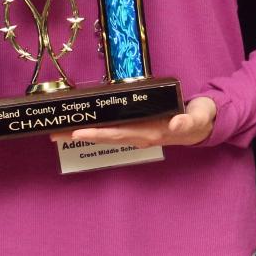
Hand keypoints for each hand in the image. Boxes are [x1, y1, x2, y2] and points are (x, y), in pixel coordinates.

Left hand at [51, 96, 217, 148]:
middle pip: (105, 136)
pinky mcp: (136, 127)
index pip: (119, 134)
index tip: (79, 132)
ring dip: (82, 134)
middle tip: (54, 134)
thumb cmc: (198, 118)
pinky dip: (95, 127)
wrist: (202, 125)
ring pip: (105, 134)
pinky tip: (81, 125)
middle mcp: (139, 135)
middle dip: (80, 135)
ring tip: (59, 131)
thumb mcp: (197, 118)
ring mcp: (136, 132)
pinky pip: (112, 128)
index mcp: (151, 133)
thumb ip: (188, 120)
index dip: (98, 134)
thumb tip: (176, 123)